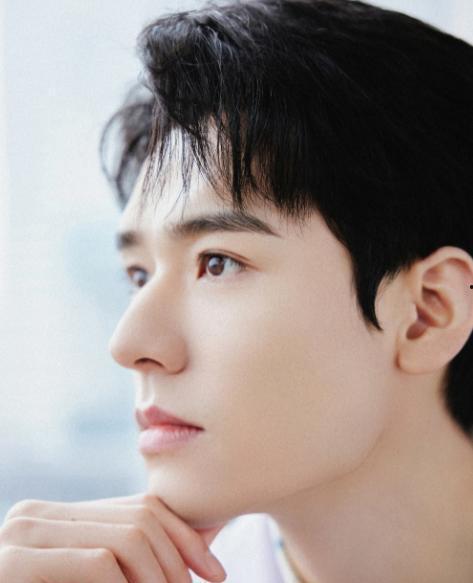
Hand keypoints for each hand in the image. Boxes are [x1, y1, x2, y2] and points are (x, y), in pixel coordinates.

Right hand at [0, 492, 227, 581]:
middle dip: (178, 560)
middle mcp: (36, 514)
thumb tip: (197, 550)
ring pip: (126, 540)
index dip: (185, 537)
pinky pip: (100, 564)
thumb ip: (125, 555)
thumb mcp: (92, 573)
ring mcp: (22, 536)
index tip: (215, 572)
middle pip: (139, 519)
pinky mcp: (15, 565)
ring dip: (160, 578)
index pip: (141, 507)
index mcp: (56, 514)